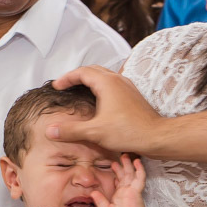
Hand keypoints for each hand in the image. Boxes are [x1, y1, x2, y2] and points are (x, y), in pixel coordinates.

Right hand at [48, 67, 162, 153]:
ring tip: (79, 90)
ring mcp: (127, 86)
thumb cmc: (129, 132)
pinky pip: (112, 83)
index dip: (66, 78)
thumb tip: (50, 130)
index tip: (57, 86)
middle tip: (65, 85)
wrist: (156, 136)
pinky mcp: (132, 95)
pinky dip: (100, 87)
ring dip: (89, 80)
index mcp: (107, 83)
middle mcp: (117, 80)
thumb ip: (71, 130)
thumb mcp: (95, 132)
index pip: (81, 72)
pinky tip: (98, 101)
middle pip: (92, 70)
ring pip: (104, 76)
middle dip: (76, 76)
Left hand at [91, 155, 148, 206]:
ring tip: (126, 156)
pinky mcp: (136, 191)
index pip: (118, 181)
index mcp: (119, 196)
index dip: (116, 173)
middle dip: (122, 166)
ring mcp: (132, 190)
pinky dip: (139, 170)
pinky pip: (139, 178)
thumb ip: (99, 200)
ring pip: (131, 174)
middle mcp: (126, 191)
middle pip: (125, 175)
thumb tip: (92, 192)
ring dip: (129, 165)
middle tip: (120, 157)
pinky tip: (137, 162)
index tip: (112, 165)